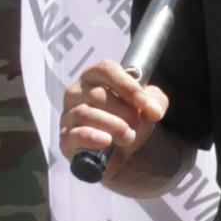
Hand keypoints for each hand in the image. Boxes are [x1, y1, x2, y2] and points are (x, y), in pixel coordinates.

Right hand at [60, 60, 171, 182]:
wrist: (122, 151)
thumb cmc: (129, 120)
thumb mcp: (148, 107)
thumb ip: (155, 101)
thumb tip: (153, 110)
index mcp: (95, 77)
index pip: (106, 69)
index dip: (127, 86)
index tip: (145, 104)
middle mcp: (77, 92)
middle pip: (98, 95)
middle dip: (124, 112)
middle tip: (136, 124)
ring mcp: (69, 115)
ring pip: (86, 113)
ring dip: (113, 127)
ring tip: (128, 137)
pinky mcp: (66, 138)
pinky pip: (74, 134)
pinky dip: (93, 137)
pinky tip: (107, 141)